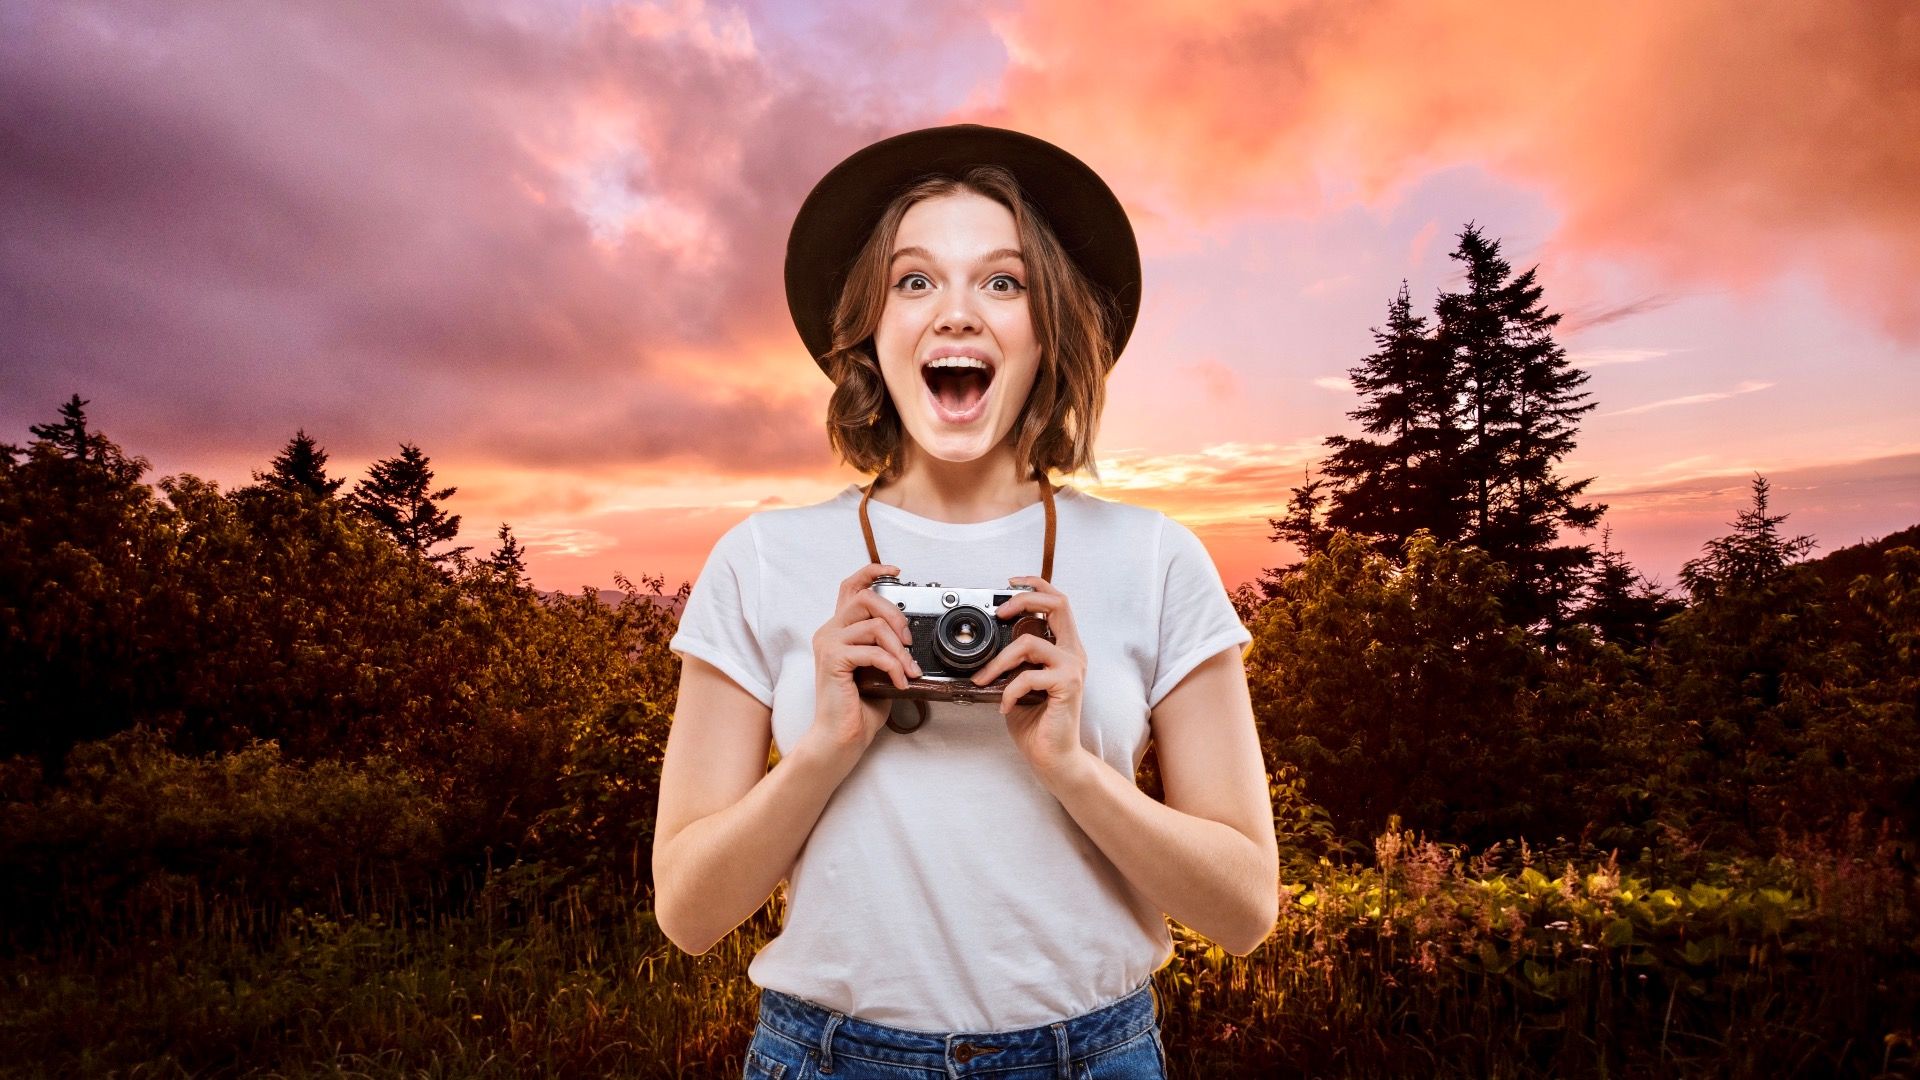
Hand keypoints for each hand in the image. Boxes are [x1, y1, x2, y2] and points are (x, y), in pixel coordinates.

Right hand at [799, 563, 922, 770]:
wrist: (842, 738)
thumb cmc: (858, 708)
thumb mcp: (879, 669)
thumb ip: (886, 646)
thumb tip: (910, 636)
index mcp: (839, 630)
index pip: (851, 587)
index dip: (872, 572)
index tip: (896, 572)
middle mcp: (830, 631)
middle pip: (866, 598)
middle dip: (897, 616)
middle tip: (910, 642)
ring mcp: (829, 644)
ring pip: (874, 625)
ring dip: (900, 649)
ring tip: (908, 669)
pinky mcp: (833, 660)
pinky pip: (873, 651)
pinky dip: (893, 666)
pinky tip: (899, 681)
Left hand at [967, 575, 1087, 779]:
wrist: (1053, 757)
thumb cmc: (1037, 723)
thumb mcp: (1019, 685)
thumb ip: (1013, 664)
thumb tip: (986, 650)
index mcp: (1064, 648)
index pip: (1057, 602)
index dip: (1035, 585)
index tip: (1011, 582)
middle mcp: (1072, 653)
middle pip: (1058, 604)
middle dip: (1024, 600)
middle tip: (999, 612)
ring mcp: (1072, 668)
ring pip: (1030, 643)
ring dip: (999, 660)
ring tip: (985, 679)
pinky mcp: (1068, 685)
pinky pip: (1028, 676)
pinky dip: (1008, 690)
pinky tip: (1004, 706)